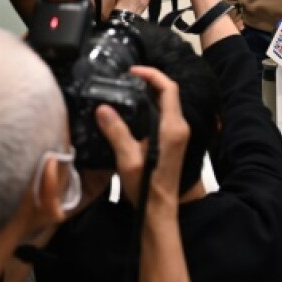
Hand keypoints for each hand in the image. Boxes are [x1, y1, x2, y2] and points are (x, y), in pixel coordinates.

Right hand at [96, 65, 189, 208]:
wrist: (159, 210)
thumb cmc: (146, 187)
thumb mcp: (128, 159)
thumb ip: (117, 132)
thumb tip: (103, 108)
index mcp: (172, 128)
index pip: (168, 89)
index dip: (152, 74)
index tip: (132, 71)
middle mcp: (179, 127)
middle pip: (169, 93)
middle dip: (150, 80)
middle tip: (126, 78)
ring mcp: (178, 135)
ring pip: (167, 103)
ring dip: (150, 92)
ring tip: (126, 88)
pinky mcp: (172, 141)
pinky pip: (164, 114)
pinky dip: (150, 105)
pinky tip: (132, 109)